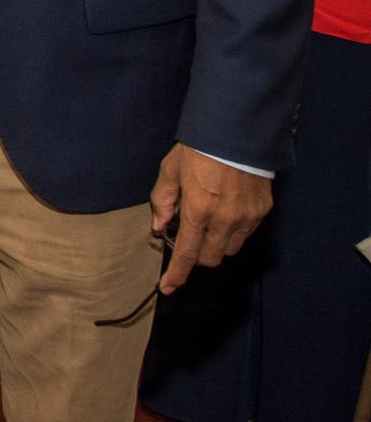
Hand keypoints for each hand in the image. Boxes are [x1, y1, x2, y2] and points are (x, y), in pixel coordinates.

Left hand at [150, 143, 271, 293]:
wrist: (238, 132)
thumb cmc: (199, 149)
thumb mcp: (171, 170)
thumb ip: (163, 201)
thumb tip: (158, 226)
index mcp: (198, 211)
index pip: (186, 253)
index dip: (176, 274)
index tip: (167, 288)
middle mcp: (225, 220)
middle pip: (210, 258)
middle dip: (196, 255)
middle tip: (187, 238)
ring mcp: (247, 218)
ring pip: (230, 249)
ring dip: (215, 245)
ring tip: (207, 223)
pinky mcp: (262, 212)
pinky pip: (245, 234)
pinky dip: (232, 232)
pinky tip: (225, 214)